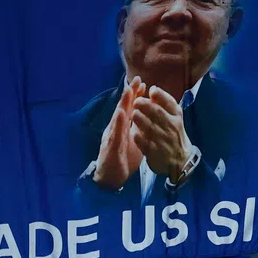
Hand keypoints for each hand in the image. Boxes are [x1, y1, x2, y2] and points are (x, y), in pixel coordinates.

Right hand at [92, 76, 145, 190]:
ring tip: (128, 91)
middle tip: (136, 79)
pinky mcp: (110, 147)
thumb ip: (138, 128)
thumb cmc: (123, 159)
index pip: (130, 109)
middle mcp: (116, 129)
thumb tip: (147, 116)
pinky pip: (115, 134)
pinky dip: (118, 123)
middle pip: (123, 108)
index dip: (136, 96)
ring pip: (117, 118)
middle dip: (129, 94)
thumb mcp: (134, 141)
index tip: (143, 83)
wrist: (111, 178)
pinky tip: (121, 114)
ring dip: (123, 104)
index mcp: (123, 128)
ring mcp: (111, 137)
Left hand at [132, 86, 193, 182]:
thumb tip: (152, 89)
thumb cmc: (174, 134)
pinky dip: (139, 137)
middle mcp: (172, 127)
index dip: (160, 95)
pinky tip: (133, 133)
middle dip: (145, 105)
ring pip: (150, 127)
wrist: (181, 160)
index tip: (151, 90)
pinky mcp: (155, 152)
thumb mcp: (174, 117)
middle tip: (136, 101)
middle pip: (158, 113)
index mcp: (176, 116)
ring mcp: (163, 140)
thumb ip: (163, 104)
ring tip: (133, 114)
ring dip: (140, 119)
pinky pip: (145, 143)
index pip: (170, 102)